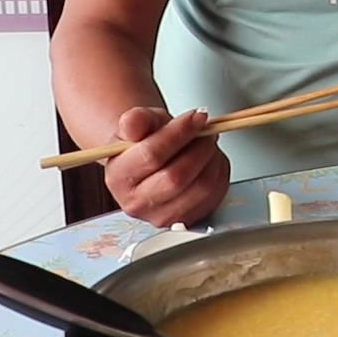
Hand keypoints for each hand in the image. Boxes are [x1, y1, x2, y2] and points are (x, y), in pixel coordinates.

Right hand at [102, 107, 230, 226]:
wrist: (153, 160)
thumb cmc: (146, 142)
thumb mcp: (139, 123)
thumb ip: (135, 120)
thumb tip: (133, 123)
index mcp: (119, 177)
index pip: (151, 156)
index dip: (179, 133)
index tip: (196, 117)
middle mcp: (137, 203)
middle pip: (177, 177)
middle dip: (199, 148)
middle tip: (206, 130)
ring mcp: (163, 216)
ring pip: (201, 187)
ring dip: (212, 159)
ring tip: (207, 143)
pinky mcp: (188, 220)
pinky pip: (215, 195)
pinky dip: (219, 172)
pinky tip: (209, 160)